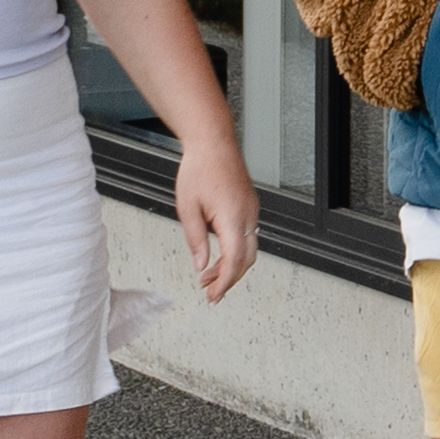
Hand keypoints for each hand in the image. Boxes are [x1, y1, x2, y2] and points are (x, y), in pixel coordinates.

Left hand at [176, 137, 260, 301]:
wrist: (213, 143)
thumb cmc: (200, 168)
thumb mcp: (188, 208)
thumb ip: (196, 239)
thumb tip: (201, 263)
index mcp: (232, 217)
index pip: (234, 260)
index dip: (225, 282)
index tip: (214, 295)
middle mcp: (247, 215)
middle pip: (247, 259)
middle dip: (229, 279)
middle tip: (211, 292)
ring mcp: (251, 210)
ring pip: (249, 249)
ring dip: (231, 266)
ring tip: (208, 276)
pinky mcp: (249, 206)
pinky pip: (247, 236)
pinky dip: (234, 251)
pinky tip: (218, 255)